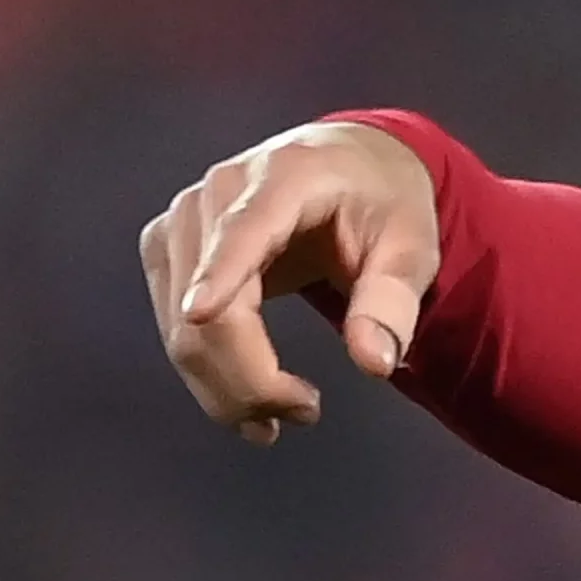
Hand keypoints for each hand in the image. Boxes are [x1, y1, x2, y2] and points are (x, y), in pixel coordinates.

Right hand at [139, 122, 440, 444]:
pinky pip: (175, 328)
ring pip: (182, 329)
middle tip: (307, 414)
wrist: (347, 166)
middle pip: (209, 305)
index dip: (219, 272)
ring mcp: (182, 221)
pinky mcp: (167, 251)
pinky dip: (210, 375)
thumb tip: (375, 363)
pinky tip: (252, 399)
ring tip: (290, 413)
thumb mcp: (412, 245)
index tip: (197, 314)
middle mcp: (219, 191)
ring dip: (227, 389)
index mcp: (287, 175)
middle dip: (250, 378)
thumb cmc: (384, 203)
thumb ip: (393, 300)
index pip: (244, 228)